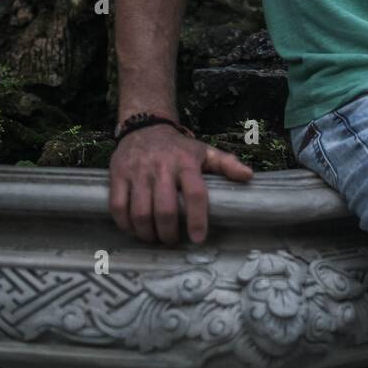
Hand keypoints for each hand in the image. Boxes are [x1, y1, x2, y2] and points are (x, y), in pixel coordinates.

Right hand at [108, 123, 252, 245]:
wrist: (145, 126)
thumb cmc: (178, 147)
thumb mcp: (204, 151)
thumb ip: (226, 164)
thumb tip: (249, 176)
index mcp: (186, 162)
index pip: (195, 193)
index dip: (197, 219)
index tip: (198, 238)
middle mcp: (161, 167)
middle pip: (165, 209)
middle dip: (169, 233)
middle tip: (172, 240)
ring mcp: (138, 171)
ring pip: (141, 212)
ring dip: (147, 233)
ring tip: (154, 237)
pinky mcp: (118, 174)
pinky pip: (118, 206)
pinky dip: (125, 224)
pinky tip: (134, 229)